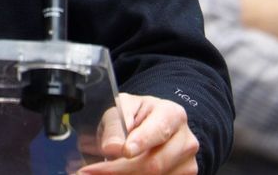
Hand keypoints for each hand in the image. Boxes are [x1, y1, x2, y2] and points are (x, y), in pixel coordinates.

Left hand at [77, 93, 198, 173]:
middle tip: (90, 171)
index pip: (158, 131)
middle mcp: (185, 140)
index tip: (124, 151)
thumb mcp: (122, 108)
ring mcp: (187, 162)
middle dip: (119, 170)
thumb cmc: (137, 115)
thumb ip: (116, 124)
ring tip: (97, 172)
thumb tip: (112, 148)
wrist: (152, 125)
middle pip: (154, 163)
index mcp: (172, 114)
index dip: (141, 143)